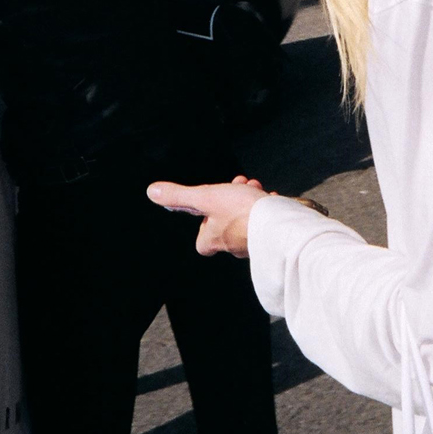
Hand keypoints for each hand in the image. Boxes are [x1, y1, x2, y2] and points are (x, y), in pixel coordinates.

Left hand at [147, 175, 264, 257]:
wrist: (280, 224)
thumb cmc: (241, 213)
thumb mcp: (206, 197)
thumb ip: (180, 196)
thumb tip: (152, 192)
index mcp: (213, 239)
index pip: (202, 241)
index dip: (203, 225)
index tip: (209, 208)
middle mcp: (232, 246)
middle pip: (225, 227)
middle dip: (230, 204)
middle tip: (238, 187)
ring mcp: (253, 244)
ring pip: (246, 222)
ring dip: (248, 203)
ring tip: (255, 189)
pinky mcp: (272, 238)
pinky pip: (265, 223)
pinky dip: (266, 210)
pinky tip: (272, 199)